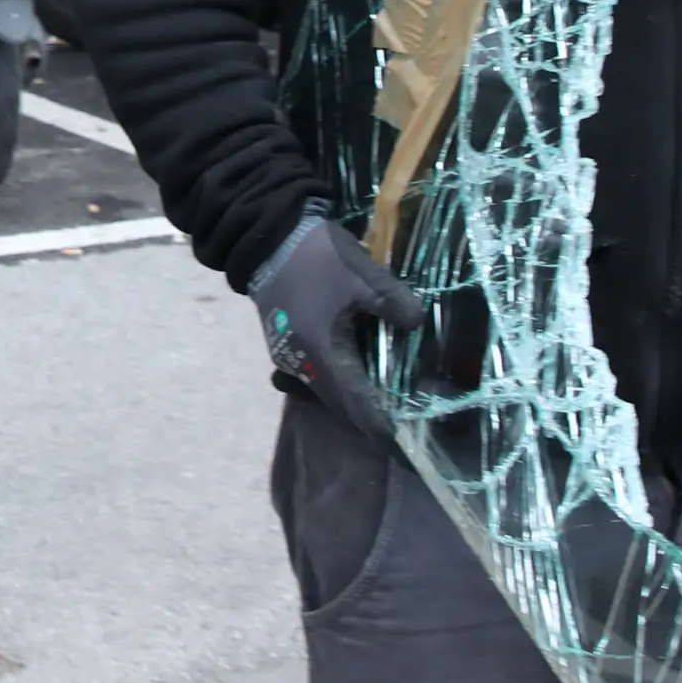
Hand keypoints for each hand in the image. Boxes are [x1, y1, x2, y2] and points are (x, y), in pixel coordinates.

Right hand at [248, 206, 424, 436]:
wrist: (265, 233)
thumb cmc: (315, 257)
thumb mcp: (362, 275)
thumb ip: (392, 302)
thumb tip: (417, 323)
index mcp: (322, 355)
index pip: (358, 408)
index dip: (383, 430)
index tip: (407, 450)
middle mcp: (301, 365)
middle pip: (340, 406)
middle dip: (370, 418)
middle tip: (404, 427)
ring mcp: (288, 355)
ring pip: (325, 391)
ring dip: (353, 399)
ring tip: (384, 403)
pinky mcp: (283, 341)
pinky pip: (312, 375)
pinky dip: (335, 381)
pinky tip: (353, 370)